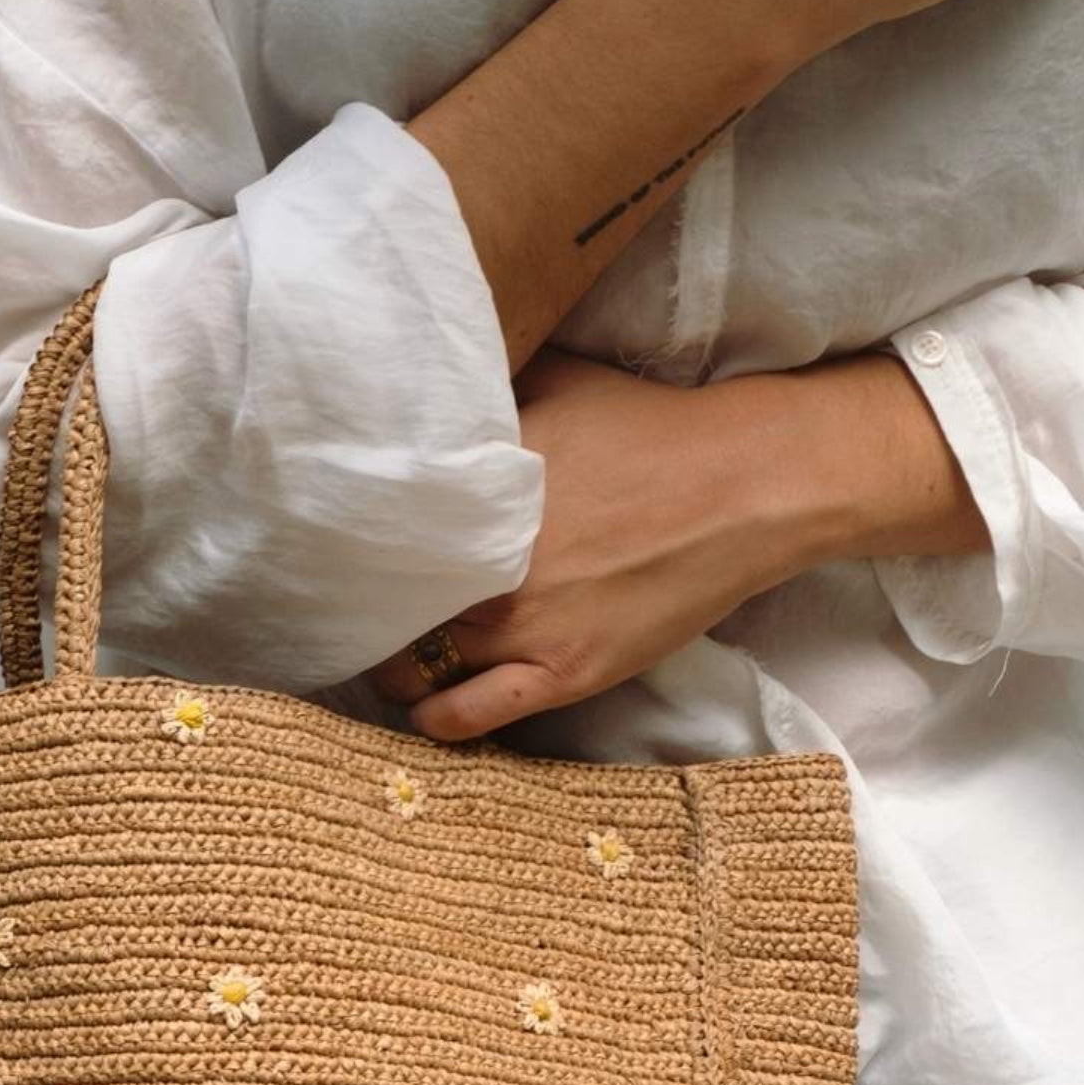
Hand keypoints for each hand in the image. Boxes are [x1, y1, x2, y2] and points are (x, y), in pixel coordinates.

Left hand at [368, 346, 988, 740]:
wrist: (745, 486)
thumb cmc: (650, 425)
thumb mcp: (553, 377)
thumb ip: (485, 387)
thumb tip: (430, 366)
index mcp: (472, 487)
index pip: (367, 530)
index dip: (344, 547)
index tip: (338, 551)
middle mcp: (483, 562)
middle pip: (378, 607)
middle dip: (362, 610)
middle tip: (358, 610)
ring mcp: (520, 626)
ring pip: (410, 671)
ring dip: (392, 668)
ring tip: (392, 658)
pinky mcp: (561, 674)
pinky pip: (466, 717)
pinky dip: (435, 718)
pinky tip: (428, 704)